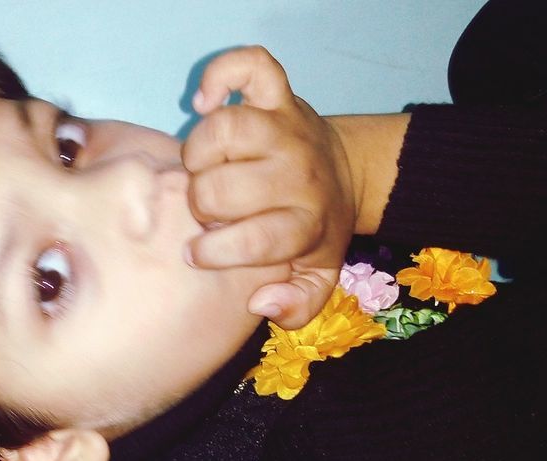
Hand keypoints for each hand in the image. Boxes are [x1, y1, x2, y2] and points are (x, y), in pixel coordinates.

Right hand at [184, 46, 355, 328]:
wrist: (347, 174)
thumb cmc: (314, 231)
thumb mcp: (315, 278)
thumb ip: (295, 307)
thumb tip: (260, 302)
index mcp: (307, 222)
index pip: (253, 239)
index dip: (216, 252)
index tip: (200, 253)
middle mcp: (298, 172)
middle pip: (222, 188)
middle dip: (202, 206)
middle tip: (209, 213)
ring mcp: (286, 128)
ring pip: (223, 131)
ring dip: (198, 155)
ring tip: (202, 170)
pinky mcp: (278, 94)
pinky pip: (249, 66)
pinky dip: (220, 76)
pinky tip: (205, 103)